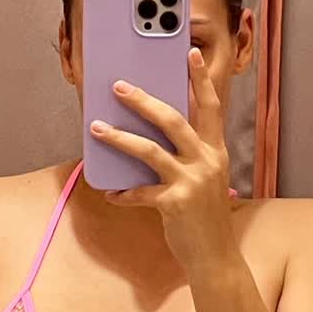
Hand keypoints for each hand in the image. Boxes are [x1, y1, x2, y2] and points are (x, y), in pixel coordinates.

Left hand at [88, 48, 236, 272]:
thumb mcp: (204, 180)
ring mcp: (192, 182)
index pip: (210, 107)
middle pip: (173, 120)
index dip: (200, 79)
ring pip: (149, 150)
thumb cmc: (204, 217)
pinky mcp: (175, 203)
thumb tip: (149, 136)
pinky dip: (122, 192)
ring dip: (119, 137)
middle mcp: (207, 161)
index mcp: (216, 151)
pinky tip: (110, 193)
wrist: (215, 258)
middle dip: (143, 100)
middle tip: (118, 86)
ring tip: (96, 127)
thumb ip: (186, 157)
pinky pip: (140, 192)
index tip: (190, 53)